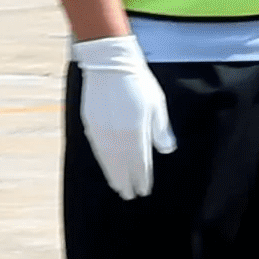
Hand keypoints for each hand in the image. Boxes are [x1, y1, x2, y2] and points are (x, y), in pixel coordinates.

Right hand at [70, 35, 175, 202]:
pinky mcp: (91, 125)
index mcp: (137, 133)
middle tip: (130, 195)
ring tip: (117, 186)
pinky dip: (103, 161)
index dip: (142, 179)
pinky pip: (98, 150)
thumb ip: (161, 130)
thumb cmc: (138, 82)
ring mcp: (102, 132)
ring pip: (108, 161)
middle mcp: (118, 137)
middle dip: (127, 182)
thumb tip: (167, 150)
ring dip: (113, 176)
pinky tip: (106, 165)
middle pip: (123, 167)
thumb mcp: (156, 105)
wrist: (110, 64)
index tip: (144, 190)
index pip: (141, 164)